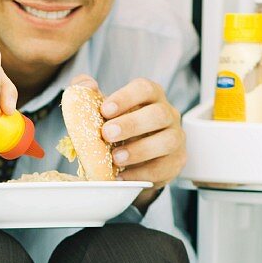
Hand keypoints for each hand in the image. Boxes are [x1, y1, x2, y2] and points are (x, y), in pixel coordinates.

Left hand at [71, 74, 184, 210]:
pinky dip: (141, 173)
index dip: (126, 98)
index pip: (145, 89)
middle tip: (107, 134)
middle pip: (158, 114)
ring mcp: (175, 138)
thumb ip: (87, 93)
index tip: (105, 110)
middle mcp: (168, 114)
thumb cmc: (116, 129)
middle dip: (132, 124)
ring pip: (167, 141)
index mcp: (151, 97)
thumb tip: (86, 86)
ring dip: (140, 150)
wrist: (131, 161)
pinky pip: (163, 167)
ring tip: (116, 158)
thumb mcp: (101, 111)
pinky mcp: (175, 162)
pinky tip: (122, 176)